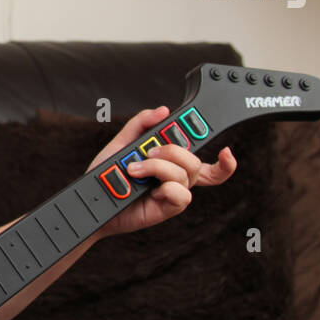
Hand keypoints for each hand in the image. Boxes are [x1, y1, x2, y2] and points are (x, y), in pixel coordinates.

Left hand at [85, 106, 237, 239]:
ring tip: (134, 169)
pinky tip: (149, 190)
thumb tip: (163, 111)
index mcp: (171, 164)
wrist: (92, 198)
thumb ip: (141, 124)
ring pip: (185, 174)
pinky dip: (165, 188)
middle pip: (194, 161)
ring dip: (158, 167)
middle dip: (172, 151)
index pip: (207, 165)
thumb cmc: (108, 174)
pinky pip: (181, 195)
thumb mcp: (122, 143)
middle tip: (147, 152)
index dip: (225, 163)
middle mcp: (175, 179)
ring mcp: (172, 194)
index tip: (226, 151)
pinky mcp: (167, 209)